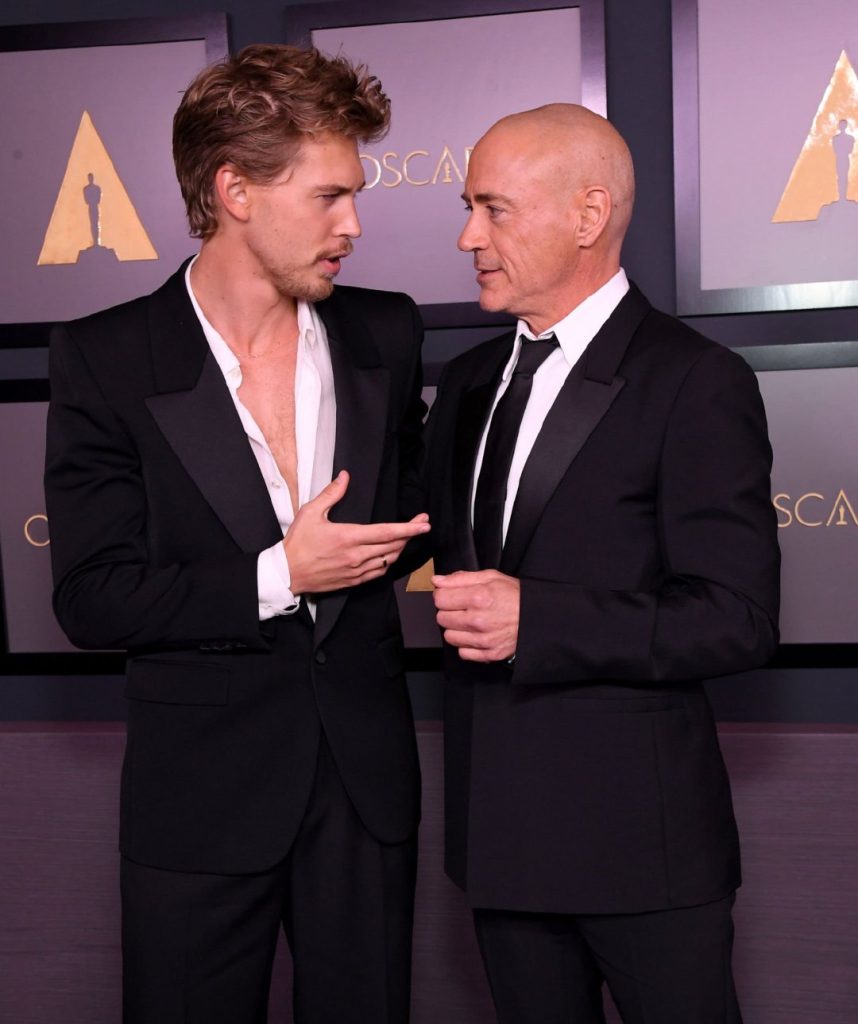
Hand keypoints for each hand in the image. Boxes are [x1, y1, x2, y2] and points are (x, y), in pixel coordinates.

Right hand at [283, 471, 429, 593]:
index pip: (386, 532)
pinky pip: (378, 573)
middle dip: (411, 535)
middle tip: (421, 524)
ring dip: (401, 548)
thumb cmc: (297, 543)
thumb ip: (331, 494)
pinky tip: (390, 554)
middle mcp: (356, 556)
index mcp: (348, 537)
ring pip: (388, 560)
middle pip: (393, 546)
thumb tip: (345, 477)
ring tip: (407, 537)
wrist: (286, 573)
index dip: (408, 528)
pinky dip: (388, 562)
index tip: (424, 523)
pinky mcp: (353, 581)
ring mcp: (356, 571)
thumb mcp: (311, 512)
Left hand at [432, 569, 519, 661]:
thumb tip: (437, 581)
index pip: (439, 599)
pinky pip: (463, 653)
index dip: (444, 595)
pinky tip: (476, 635)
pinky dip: (466, 645)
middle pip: (441, 618)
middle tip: (462, 608)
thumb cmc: (514, 595)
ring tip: (469, 622)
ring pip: (449, 637)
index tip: (451, 595)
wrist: (536, 616)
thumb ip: (460, 578)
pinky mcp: (489, 654)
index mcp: (478, 597)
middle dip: (449, 611)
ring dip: (456, 629)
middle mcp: (479, 620)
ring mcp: (484, 639)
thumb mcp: (490, 577)